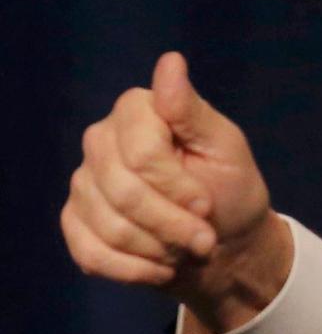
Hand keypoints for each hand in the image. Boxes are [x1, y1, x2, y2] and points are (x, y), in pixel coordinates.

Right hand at [61, 50, 287, 333]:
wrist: (226, 249)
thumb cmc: (231, 193)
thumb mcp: (227, 150)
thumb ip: (193, 112)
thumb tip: (171, 62)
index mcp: (136, 113)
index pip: (140, 154)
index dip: (179, 188)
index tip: (207, 204)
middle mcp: (100, 141)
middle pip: (123, 192)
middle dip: (174, 226)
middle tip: (205, 238)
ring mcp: (84, 183)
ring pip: (109, 225)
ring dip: (160, 251)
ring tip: (185, 249)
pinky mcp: (77, 222)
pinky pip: (90, 251)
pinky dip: (134, 271)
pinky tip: (160, 268)